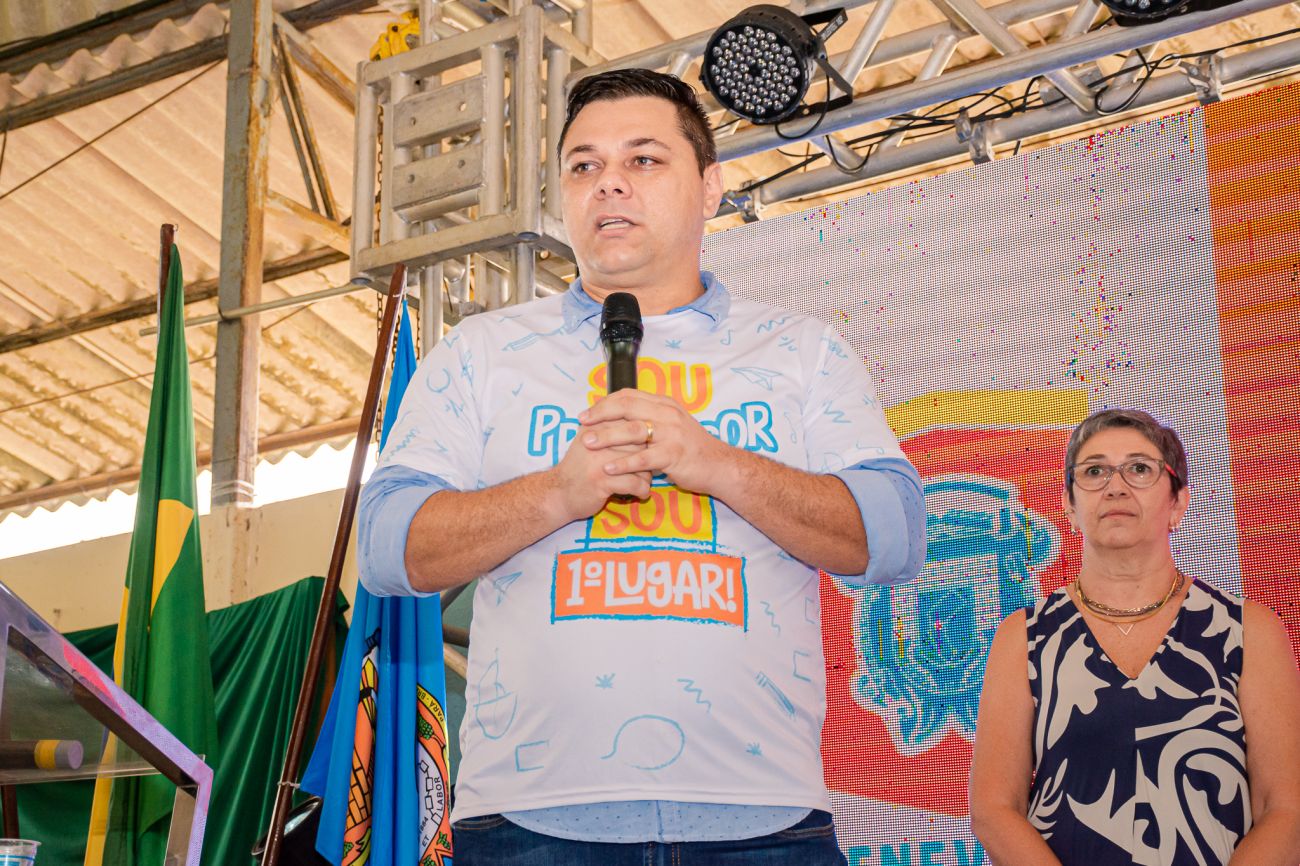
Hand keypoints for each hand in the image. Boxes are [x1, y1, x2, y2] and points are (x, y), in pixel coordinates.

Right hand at [545, 418, 651, 522]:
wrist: (557, 493)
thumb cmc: (579, 467)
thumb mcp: (589, 440)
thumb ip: (610, 428)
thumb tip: (642, 420)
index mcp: (596, 426)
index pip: (632, 423)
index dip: (644, 439)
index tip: (644, 451)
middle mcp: (598, 439)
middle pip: (641, 442)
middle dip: (648, 457)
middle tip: (645, 468)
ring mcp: (600, 460)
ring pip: (642, 464)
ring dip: (646, 476)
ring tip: (641, 482)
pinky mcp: (602, 480)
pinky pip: (637, 483)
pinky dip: (642, 490)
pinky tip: (639, 493)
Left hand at [579, 390, 728, 496]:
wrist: (719, 466)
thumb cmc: (692, 448)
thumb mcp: (673, 425)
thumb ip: (651, 417)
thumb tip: (621, 416)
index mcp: (664, 404)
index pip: (628, 395)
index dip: (605, 403)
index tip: (586, 413)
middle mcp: (668, 414)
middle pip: (627, 407)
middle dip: (600, 414)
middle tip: (581, 423)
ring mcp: (672, 433)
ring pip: (632, 430)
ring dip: (606, 436)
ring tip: (587, 443)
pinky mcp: (674, 454)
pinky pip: (643, 458)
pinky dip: (623, 463)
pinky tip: (608, 468)